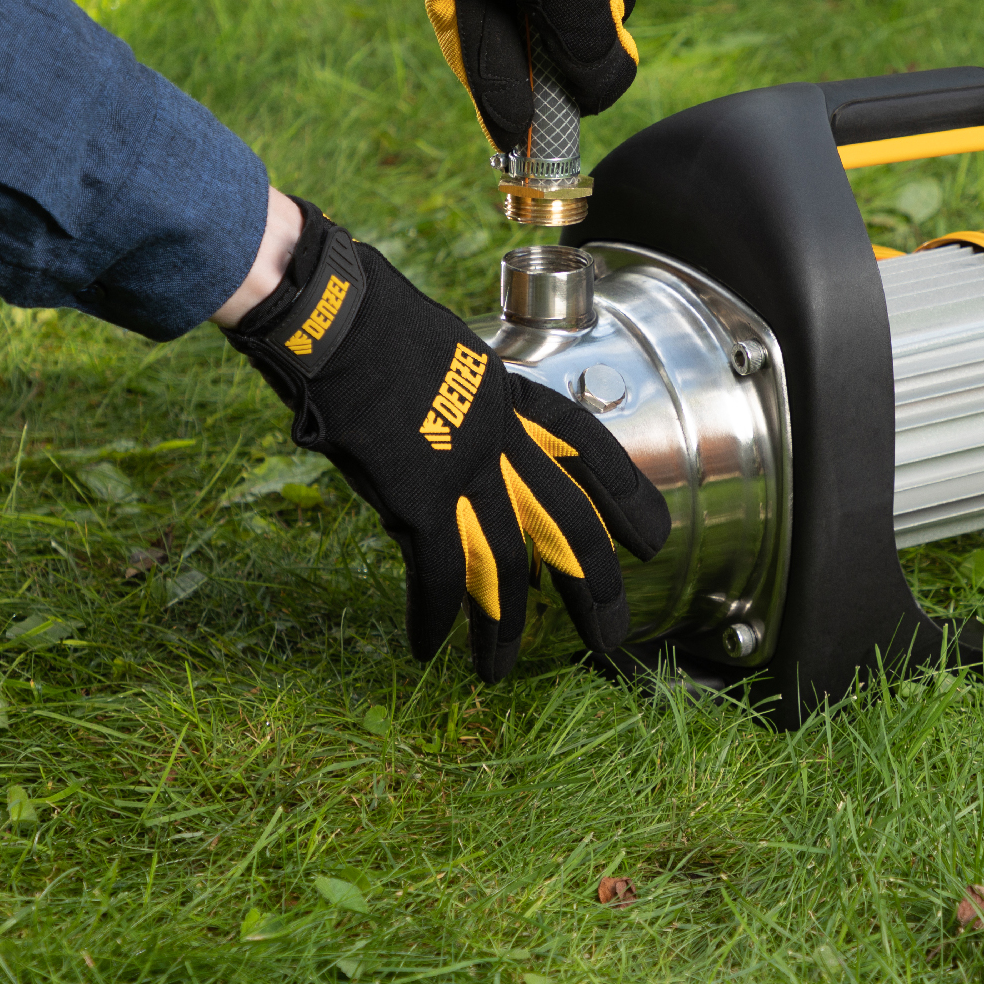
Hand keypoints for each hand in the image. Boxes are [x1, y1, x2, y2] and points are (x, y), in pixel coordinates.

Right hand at [223, 199, 669, 678]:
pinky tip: (428, 648)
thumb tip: (450, 432)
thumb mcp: (439, 351)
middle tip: (612, 634)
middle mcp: (499, 434)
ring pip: (507, 566)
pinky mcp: (417, 496)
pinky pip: (437, 573)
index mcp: (507, 393)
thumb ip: (460, 398)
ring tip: (501, 671)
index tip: (654, 536)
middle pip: (568, 523)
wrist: (329, 312)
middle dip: (594, 586)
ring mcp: (463, 466)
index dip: (625, 495)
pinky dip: (433, 617)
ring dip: (504, 627)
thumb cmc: (364, 318)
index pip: (588, 448)